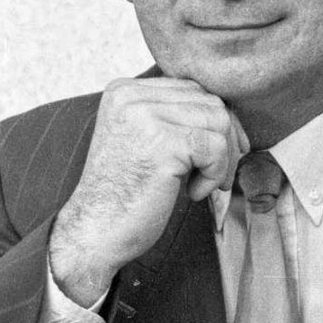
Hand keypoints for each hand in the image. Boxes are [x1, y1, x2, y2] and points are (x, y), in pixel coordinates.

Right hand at [49, 77, 248, 306]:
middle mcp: (132, 95)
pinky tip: (193, 193)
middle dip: (226, 140)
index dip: (214, 122)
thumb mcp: (144, 139)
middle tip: (218, 175)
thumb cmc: (126, 193)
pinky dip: (215, 174)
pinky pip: (215, 147)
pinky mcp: (161, 142)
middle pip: (210, 101)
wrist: (94, 233)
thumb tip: (228, 111)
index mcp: (125, 90)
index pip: (192, 89)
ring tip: (201, 184)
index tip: (219, 154)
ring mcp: (145, 116)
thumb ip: (172, 115)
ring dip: (222, 159)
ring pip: (218, 121)